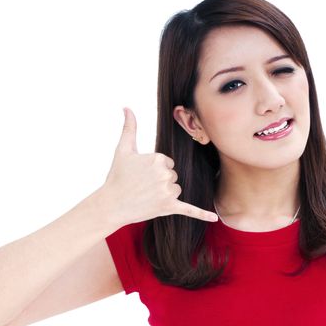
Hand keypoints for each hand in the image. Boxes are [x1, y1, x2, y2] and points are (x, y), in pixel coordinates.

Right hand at [100, 107, 218, 228]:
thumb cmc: (116, 176)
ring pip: (177, 189)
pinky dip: (202, 214)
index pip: (167, 162)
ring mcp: (168, 191)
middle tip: (142, 186)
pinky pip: (190, 209)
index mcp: (158, 158)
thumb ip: (129, 127)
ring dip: (165, 193)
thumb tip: (127, 107)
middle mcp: (165, 174)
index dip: (154, 169)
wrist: (111, 204)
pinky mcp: (169, 207)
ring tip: (146, 196)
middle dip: (160, 181)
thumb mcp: (123, 149)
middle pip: (173, 175)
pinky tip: (214, 218)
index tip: (140, 174)